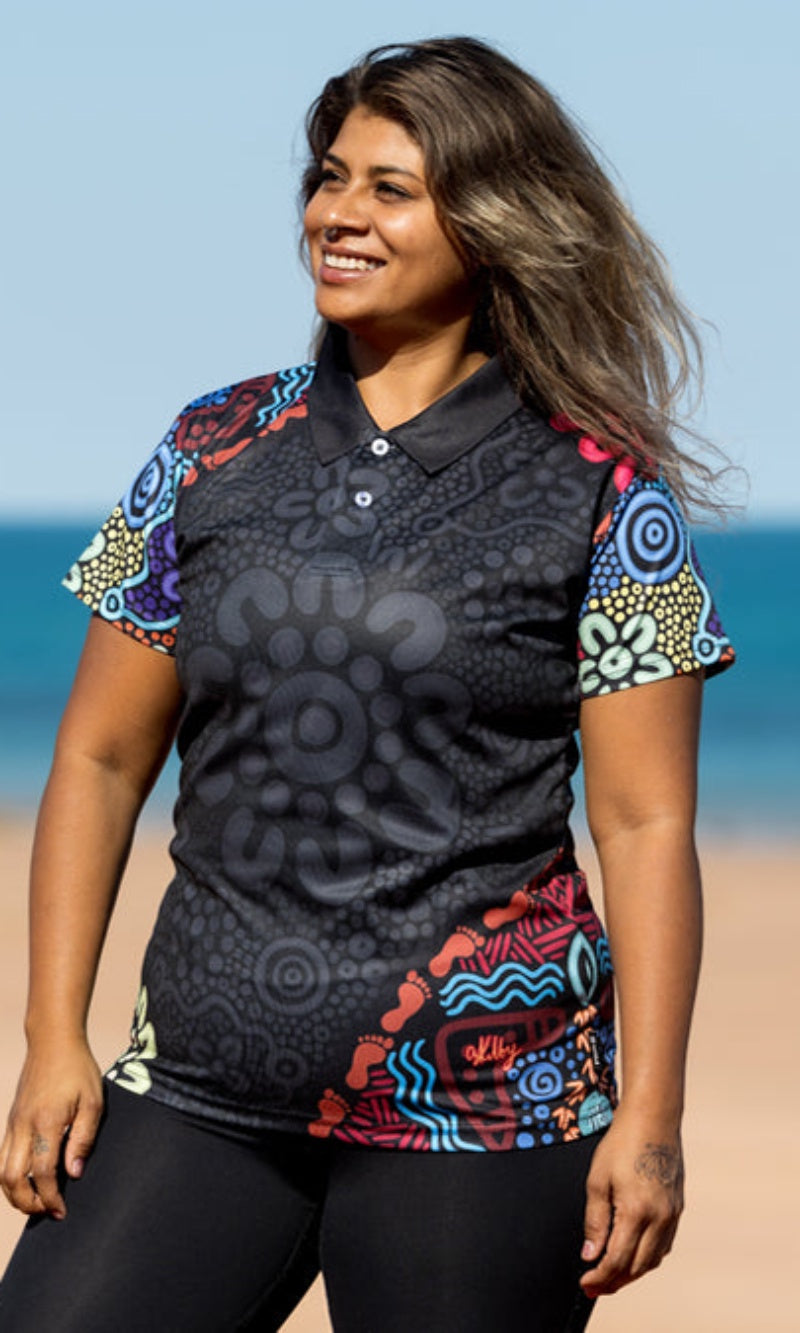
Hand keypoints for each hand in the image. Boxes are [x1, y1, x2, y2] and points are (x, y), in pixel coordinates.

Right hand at [0, 1039, 103, 1219]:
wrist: (52, 1042)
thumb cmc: (78, 1070)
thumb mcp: (93, 1102)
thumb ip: (83, 1139)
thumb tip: (74, 1174)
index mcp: (47, 1122)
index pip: (42, 1172)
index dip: (51, 1197)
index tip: (62, 1211)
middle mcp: (24, 1126)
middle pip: (12, 1179)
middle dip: (27, 1203)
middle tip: (48, 1211)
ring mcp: (13, 1124)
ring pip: (2, 1171)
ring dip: (15, 1193)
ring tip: (37, 1201)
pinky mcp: (11, 1121)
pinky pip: (3, 1156)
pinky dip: (10, 1176)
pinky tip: (28, 1180)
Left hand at [579, 1109, 683, 1296]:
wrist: (653, 1119)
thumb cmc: (621, 1143)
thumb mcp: (597, 1180)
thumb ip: (595, 1221)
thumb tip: (590, 1255)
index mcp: (636, 1211)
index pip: (618, 1260)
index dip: (600, 1277)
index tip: (586, 1283)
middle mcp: (659, 1218)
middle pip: (637, 1266)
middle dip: (615, 1281)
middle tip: (595, 1286)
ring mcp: (672, 1214)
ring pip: (653, 1259)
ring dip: (632, 1272)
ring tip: (611, 1275)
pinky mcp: (678, 1208)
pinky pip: (664, 1244)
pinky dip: (647, 1256)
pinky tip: (633, 1254)